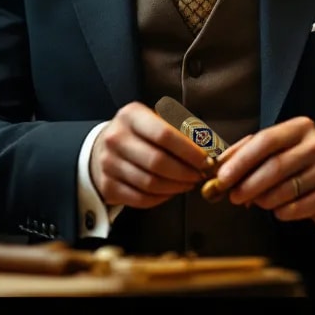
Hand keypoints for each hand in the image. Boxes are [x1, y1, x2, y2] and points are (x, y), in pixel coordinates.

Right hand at [90, 102, 216, 209]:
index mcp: (131, 116)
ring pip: (150, 183)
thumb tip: (211, 147)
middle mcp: (115, 138)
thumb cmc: (140, 134)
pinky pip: (140, 199)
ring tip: (189, 184)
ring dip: (176, 187)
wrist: (102, 147)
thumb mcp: (156, 120)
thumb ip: (182, 130)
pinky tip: (171, 192)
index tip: (207, 159)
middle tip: (200, 175)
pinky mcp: (107, 186)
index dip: (189, 150)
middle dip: (185, 172)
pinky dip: (161, 198)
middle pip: (157, 161)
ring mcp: (108, 164)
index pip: (164, 134)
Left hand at [212, 117, 314, 225]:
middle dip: (248, 185)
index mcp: (300, 127)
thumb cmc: (295, 162)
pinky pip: (295, 208)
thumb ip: (245, 153)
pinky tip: (278, 208)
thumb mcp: (273, 149)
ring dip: (262, 200)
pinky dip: (279, 212)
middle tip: (233, 197)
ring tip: (256, 201)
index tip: (222, 178)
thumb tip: (217, 168)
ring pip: (284, 190)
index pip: (265, 140)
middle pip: (274, 167)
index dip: (241, 161)